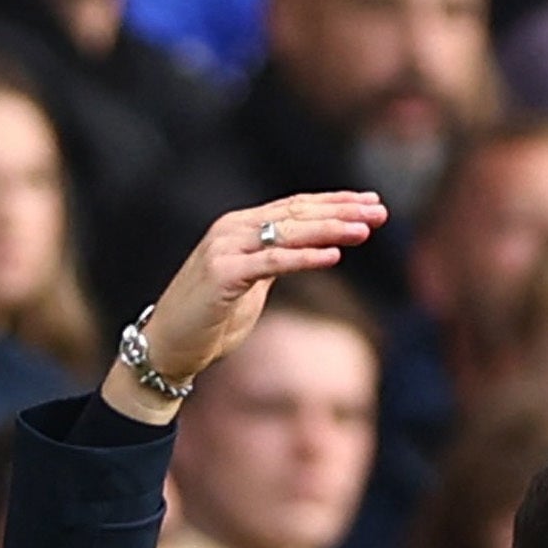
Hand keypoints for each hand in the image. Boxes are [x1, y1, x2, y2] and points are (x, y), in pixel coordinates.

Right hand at [104, 191, 388, 422]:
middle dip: (342, 210)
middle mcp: (233, 229)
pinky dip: (304, 257)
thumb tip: (310, 251)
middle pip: (297, 213)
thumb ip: (275, 261)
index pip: (296, 206)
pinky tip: (334, 256)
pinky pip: (272, 262)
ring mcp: (226, 249)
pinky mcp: (223, 274)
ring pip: (288, 232)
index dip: (335, 202)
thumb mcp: (251, 282)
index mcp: (241, 227)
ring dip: (330, 229)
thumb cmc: (211, 318)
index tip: (372, 202)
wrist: (168, 345)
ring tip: (365, 229)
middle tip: (379, 210)